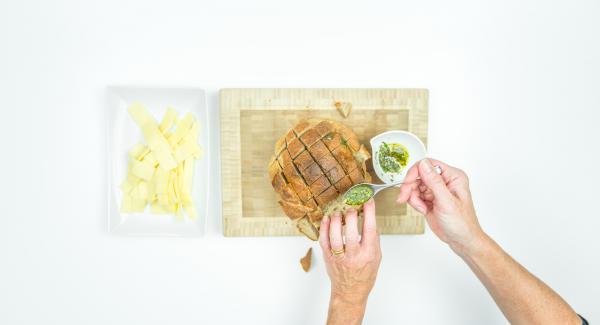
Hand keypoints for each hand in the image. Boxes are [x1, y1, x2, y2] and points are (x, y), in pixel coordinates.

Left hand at [319, 199, 381, 324]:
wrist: (350, 292)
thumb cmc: (365, 275)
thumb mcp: (376, 258)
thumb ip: (374, 239)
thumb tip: (370, 219)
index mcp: (368, 255)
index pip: (370, 231)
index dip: (369, 214)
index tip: (368, 201)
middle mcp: (353, 256)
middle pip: (351, 233)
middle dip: (351, 217)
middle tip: (351, 207)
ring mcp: (339, 258)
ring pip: (335, 237)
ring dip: (336, 222)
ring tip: (338, 212)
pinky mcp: (328, 258)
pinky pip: (323, 241)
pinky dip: (324, 228)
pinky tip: (327, 219)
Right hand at [397, 158, 482, 254]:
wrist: (461, 240)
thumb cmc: (462, 223)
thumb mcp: (447, 202)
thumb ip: (434, 182)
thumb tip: (423, 164)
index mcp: (453, 177)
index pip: (429, 164)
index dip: (415, 172)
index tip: (407, 183)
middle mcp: (444, 181)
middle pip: (419, 175)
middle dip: (410, 186)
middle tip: (404, 197)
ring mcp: (436, 190)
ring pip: (415, 185)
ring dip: (413, 197)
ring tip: (420, 208)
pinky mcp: (430, 199)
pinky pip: (415, 195)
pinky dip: (415, 203)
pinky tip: (423, 210)